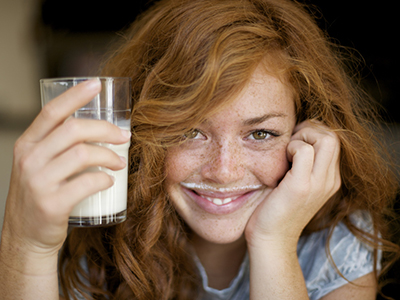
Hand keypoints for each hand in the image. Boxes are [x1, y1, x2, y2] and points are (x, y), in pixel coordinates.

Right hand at [1, 79, 129, 255]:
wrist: (25, 236)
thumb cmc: (40, 195)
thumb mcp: (39, 165)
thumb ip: (58, 146)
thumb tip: (97, 128)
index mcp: (27, 144)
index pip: (51, 112)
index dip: (75, 95)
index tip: (96, 84)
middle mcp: (29, 159)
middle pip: (74, 130)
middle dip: (105, 130)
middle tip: (124, 136)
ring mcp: (38, 182)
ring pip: (83, 154)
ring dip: (110, 156)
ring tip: (120, 162)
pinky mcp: (51, 204)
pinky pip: (87, 183)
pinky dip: (104, 179)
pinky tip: (109, 180)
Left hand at [245, 120, 340, 249]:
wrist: (270, 240)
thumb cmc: (275, 209)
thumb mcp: (294, 183)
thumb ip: (301, 164)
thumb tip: (293, 138)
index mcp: (329, 179)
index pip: (333, 140)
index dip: (313, 132)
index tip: (293, 141)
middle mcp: (330, 181)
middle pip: (333, 136)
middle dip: (310, 129)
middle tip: (290, 143)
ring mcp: (318, 184)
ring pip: (326, 139)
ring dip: (302, 137)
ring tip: (287, 151)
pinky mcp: (301, 186)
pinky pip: (305, 151)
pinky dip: (292, 147)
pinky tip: (282, 160)